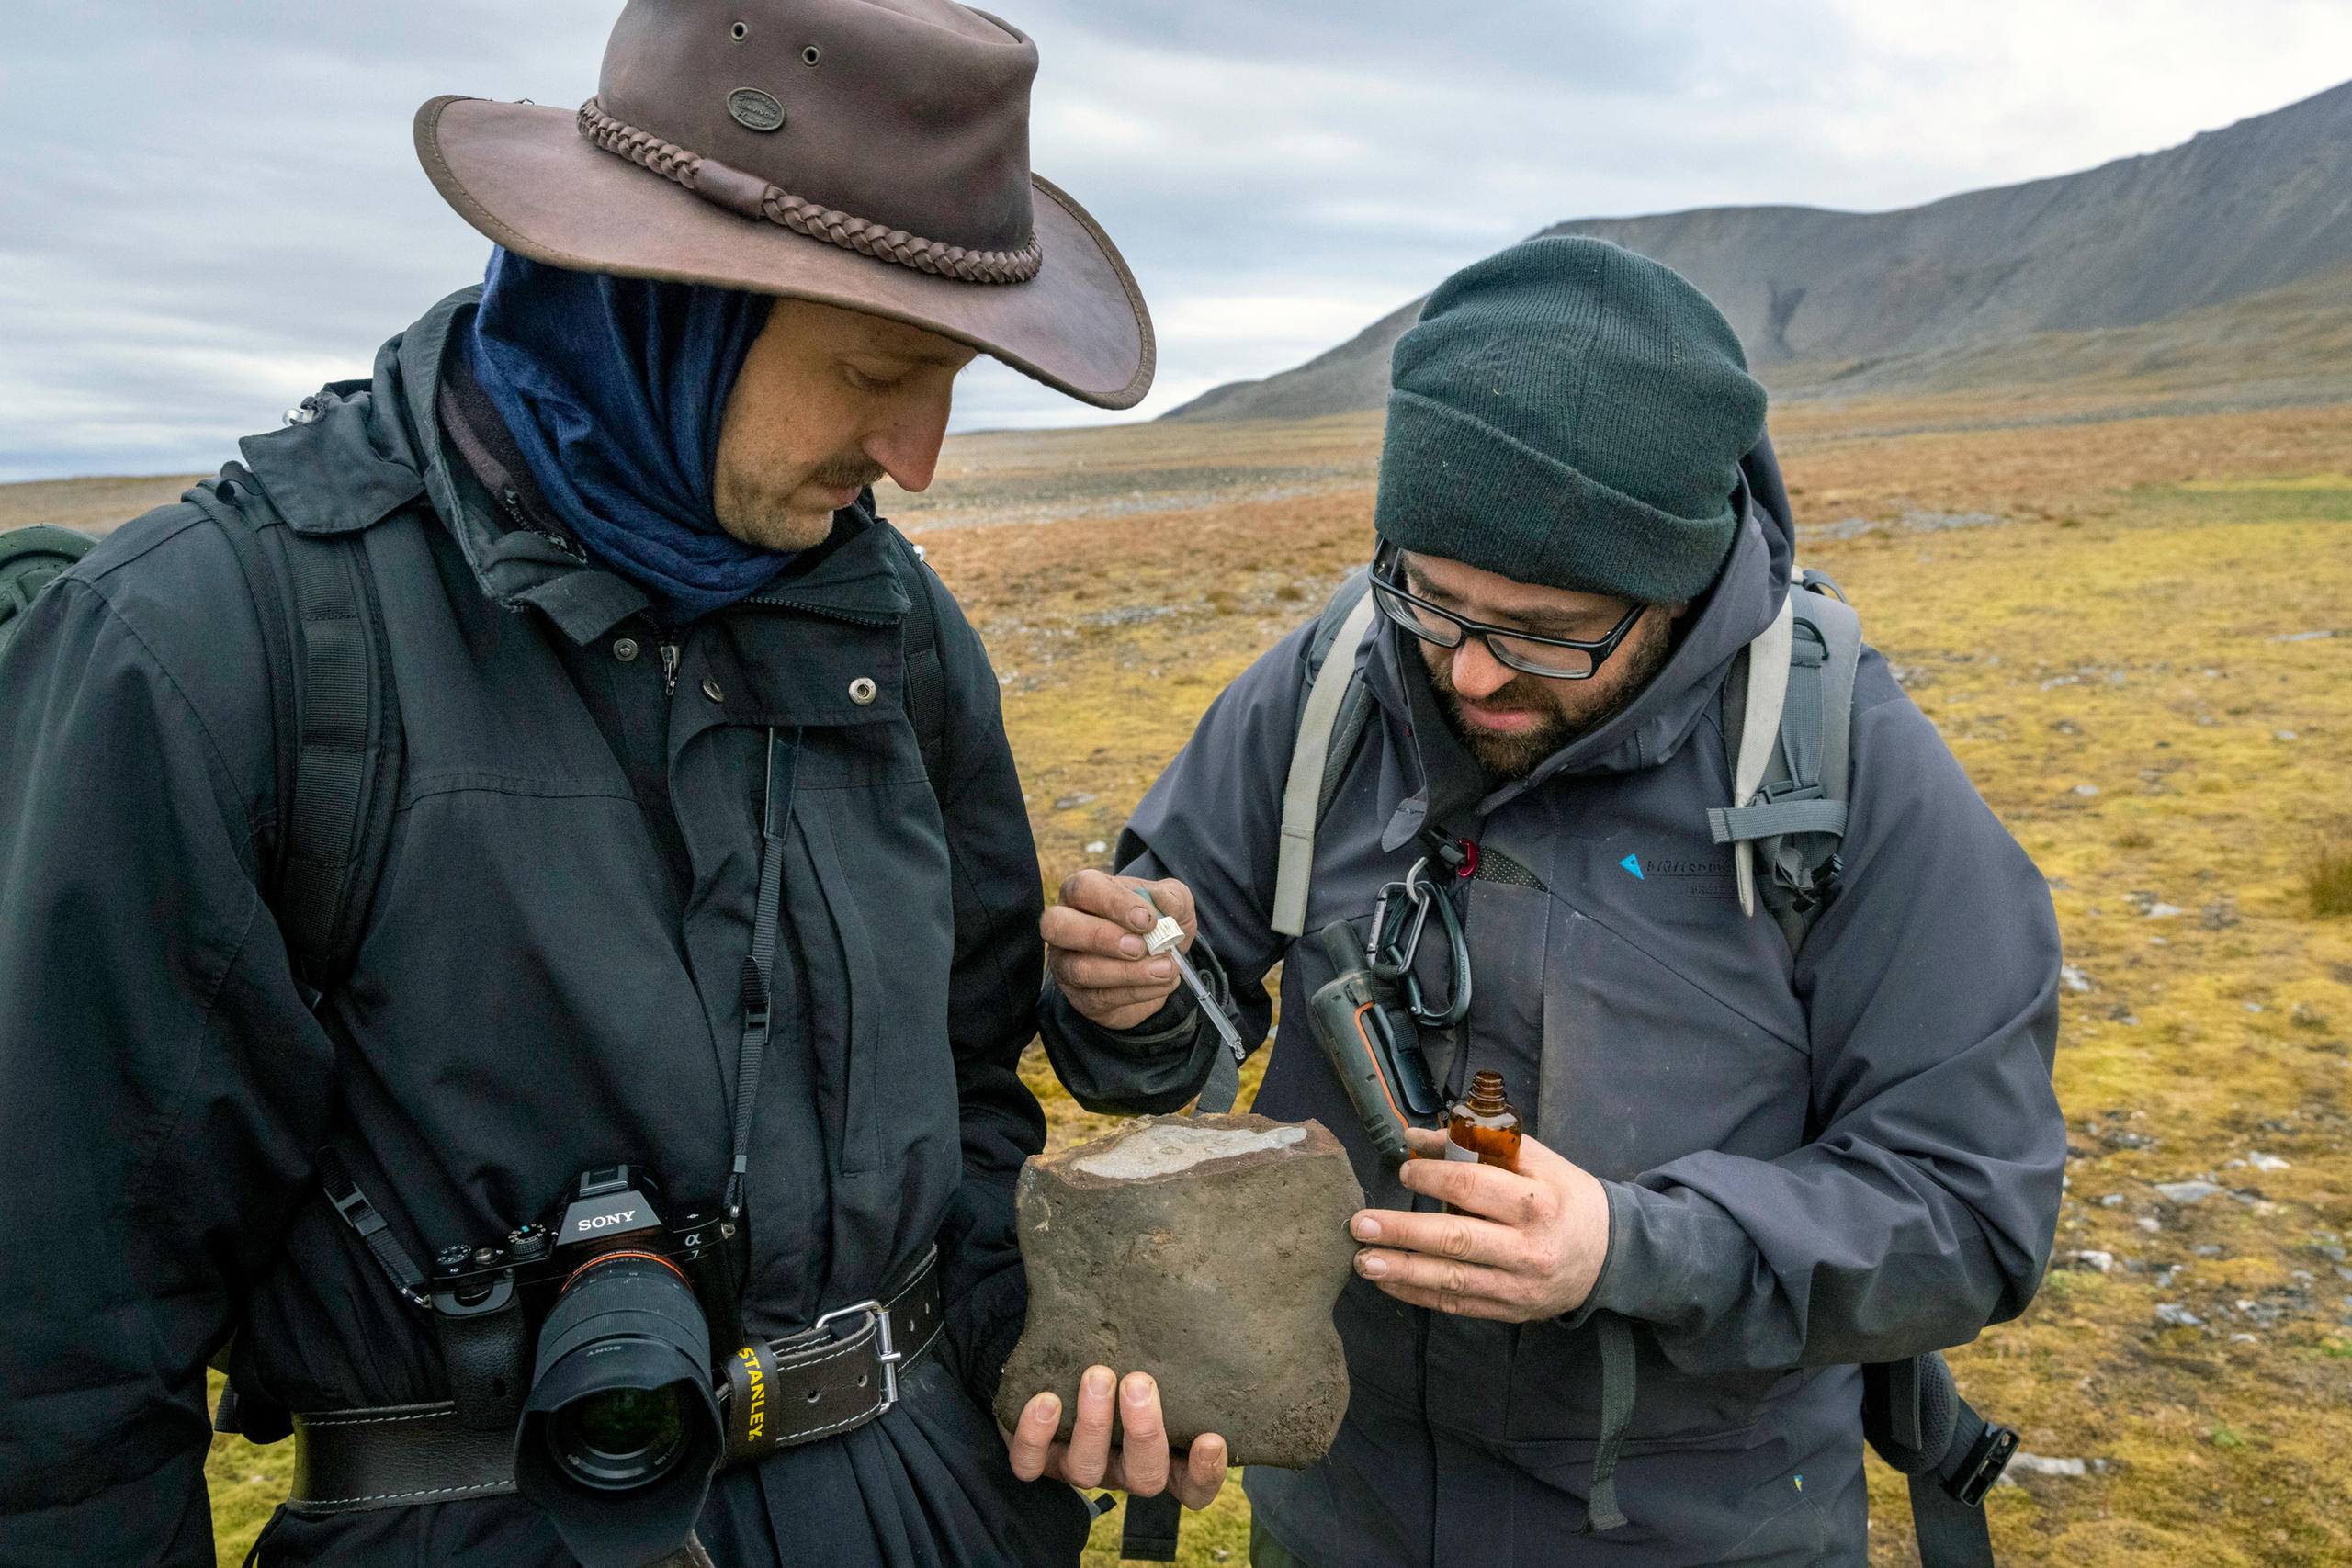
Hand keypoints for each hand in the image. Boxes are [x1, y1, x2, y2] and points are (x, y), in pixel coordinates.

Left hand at [1002, 1365, 1227, 1507]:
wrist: (1063, 1362)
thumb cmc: (1128, 1359)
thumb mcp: (1158, 1359)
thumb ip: (1181, 1350)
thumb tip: (1204, 1295)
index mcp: (1163, 1456)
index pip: (1195, 1488)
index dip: (1206, 1473)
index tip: (1211, 1438)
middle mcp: (1124, 1468)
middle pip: (1145, 1478)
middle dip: (1144, 1432)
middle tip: (1139, 1383)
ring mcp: (1082, 1466)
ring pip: (1088, 1470)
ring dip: (1093, 1424)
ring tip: (1097, 1376)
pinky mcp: (1039, 1459)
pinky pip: (1031, 1464)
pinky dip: (1036, 1437)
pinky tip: (1045, 1400)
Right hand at [1041, 870, 1198, 1029]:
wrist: (1162, 965)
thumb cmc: (1157, 924)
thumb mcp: (1174, 903)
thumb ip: (1172, 897)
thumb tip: (1162, 899)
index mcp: (1083, 893)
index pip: (1083, 888)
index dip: (1114, 903)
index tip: (1148, 920)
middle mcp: (1065, 927)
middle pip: (1058, 926)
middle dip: (1101, 936)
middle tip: (1140, 946)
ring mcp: (1067, 964)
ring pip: (1080, 969)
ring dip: (1128, 972)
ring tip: (1165, 969)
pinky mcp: (1081, 997)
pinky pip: (1101, 998)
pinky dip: (1138, 992)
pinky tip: (1163, 982)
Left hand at [1347, 1128, 1610, 1321]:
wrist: (1611, 1255)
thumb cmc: (1568, 1199)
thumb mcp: (1538, 1162)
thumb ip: (1480, 1146)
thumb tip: (1417, 1138)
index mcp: (1538, 1202)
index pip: (1475, 1188)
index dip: (1433, 1179)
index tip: (1403, 1172)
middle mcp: (1528, 1248)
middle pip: (1456, 1240)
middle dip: (1403, 1232)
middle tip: (1361, 1224)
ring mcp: (1518, 1286)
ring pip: (1451, 1280)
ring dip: (1402, 1271)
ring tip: (1363, 1261)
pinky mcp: (1510, 1311)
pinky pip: (1456, 1304)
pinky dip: (1418, 1295)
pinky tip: (1388, 1284)